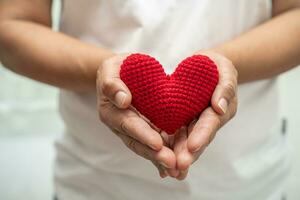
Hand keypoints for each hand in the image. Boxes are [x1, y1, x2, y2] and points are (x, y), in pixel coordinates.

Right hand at [96, 54, 176, 177]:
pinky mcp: (143, 132)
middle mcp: (120, 125)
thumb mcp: (111, 69)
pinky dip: (162, 159)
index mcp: (111, 111)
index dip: (142, 133)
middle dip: (154, 154)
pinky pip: (152, 146)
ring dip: (160, 160)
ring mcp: (132, 131)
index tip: (158, 143)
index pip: (127, 123)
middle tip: (172, 163)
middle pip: (137, 142)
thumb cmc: (117, 69)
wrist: (121, 74)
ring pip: (145, 148)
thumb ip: (112, 84)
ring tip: (178, 171)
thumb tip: (123, 100)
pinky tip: (175, 170)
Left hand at [173, 51, 237, 179]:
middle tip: (178, 166)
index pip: (210, 124)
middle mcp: (207, 121)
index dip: (202, 135)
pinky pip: (174, 135)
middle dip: (188, 153)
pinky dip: (168, 148)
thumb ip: (225, 87)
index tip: (192, 147)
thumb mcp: (224, 70)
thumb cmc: (215, 67)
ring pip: (185, 141)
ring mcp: (193, 123)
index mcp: (220, 110)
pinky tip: (160, 162)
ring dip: (177, 156)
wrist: (204, 67)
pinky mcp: (181, 122)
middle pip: (197, 138)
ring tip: (168, 170)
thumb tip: (220, 107)